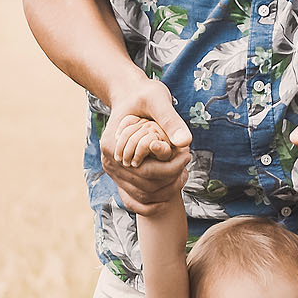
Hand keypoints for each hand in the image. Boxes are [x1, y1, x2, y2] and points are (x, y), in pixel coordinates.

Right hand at [102, 79, 192, 210]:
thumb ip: (170, 120)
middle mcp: (109, 161)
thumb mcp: (158, 100)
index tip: (188, 155)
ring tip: (183, 172)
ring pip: (142, 195)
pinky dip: (152, 202)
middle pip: (145, 186)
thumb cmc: (144, 94)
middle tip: (188, 161)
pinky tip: (170, 191)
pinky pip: (133, 199)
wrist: (130, 96)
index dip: (171, 168)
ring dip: (166, 190)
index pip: (146, 171)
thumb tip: (185, 141)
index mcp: (113, 145)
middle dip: (171, 179)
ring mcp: (113, 170)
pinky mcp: (119, 174)